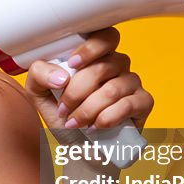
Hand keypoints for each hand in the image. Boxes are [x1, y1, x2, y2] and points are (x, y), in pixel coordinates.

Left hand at [23, 27, 153, 131]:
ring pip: (112, 90)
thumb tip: (61, 76)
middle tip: (64, 109)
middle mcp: (117, 64)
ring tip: (75, 122)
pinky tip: (95, 127)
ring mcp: (132, 82)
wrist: (78, 147)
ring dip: (88, 110)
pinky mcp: (144, 102)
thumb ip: (39, 75)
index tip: (72, 65)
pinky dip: (106, 119)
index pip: (105, 36)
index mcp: (95, 55)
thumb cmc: (64, 115)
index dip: (90, 48)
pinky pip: (127, 105)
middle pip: (103, 67)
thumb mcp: (39, 93)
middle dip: (77, 92)